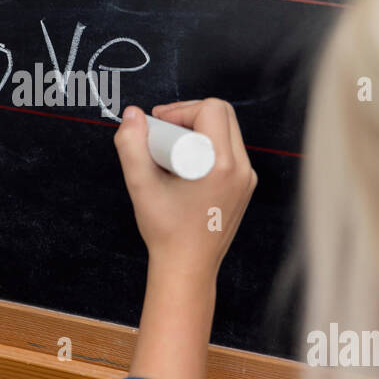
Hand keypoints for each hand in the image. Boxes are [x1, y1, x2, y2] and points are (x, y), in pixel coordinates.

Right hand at [115, 99, 256, 378]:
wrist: (187, 268)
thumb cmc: (166, 231)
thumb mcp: (141, 186)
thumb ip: (131, 146)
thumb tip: (132, 114)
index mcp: (222, 164)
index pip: (210, 109)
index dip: (180, 110)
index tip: (158, 126)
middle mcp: (242, 168)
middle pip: (222, 115)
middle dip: (189, 116)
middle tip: (162, 135)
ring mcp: (247, 178)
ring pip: (226, 132)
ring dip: (198, 131)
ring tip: (170, 152)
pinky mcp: (244, 187)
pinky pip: (228, 151)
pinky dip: (206, 148)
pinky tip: (184, 167)